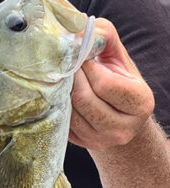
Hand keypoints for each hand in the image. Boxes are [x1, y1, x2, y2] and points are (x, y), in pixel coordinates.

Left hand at [69, 18, 154, 150]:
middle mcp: (123, 128)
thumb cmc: (116, 80)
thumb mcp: (118, 57)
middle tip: (64, 66)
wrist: (116, 115)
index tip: (79, 58)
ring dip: (61, 92)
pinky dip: (57, 106)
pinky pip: (62, 123)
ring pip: (69, 112)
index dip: (86, 68)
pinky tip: (59, 95)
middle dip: (70, 78)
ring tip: (61, 79)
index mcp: (139, 103)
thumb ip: (104, 38)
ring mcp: (101, 140)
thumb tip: (77, 34)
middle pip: (83, 99)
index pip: (104, 84)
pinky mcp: (82, 145)